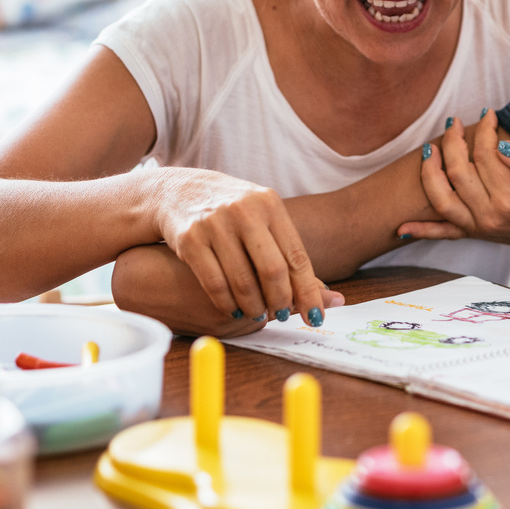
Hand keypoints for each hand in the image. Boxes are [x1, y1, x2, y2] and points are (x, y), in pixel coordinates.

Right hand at [146, 168, 332, 325]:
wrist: (180, 191)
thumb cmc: (233, 212)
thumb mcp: (263, 216)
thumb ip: (289, 252)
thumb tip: (329, 298)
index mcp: (269, 204)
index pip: (296, 256)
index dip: (308, 292)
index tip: (315, 317)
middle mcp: (244, 211)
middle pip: (272, 270)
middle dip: (281, 301)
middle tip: (283, 316)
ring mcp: (215, 223)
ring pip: (243, 281)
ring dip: (254, 307)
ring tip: (259, 314)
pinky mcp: (190, 239)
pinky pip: (215, 284)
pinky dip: (228, 304)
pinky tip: (234, 310)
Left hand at [403, 111, 509, 248]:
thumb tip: (502, 145)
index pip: (487, 156)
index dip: (485, 130)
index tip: (488, 113)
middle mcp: (489, 216)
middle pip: (459, 172)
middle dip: (452, 142)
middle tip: (453, 121)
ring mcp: (477, 226)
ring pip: (441, 199)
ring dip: (429, 172)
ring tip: (429, 148)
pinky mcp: (471, 232)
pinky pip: (441, 233)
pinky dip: (420, 231)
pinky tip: (400, 228)